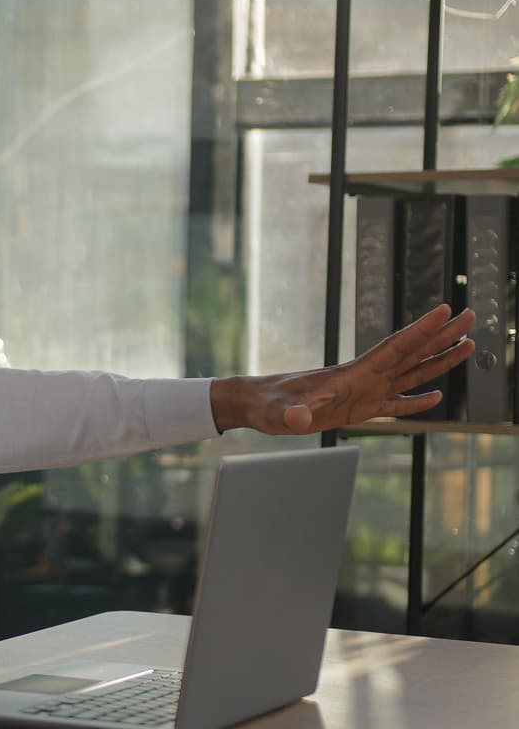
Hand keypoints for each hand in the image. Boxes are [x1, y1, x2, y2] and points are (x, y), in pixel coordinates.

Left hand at [210, 304, 475, 434]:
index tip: (446, 310)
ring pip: (410, 373)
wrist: (255, 405)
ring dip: (438, 361)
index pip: (394, 347)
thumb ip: (293, 415)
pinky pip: (395, 403)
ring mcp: (362, 393)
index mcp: (352, 374)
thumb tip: (300, 419)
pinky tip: (436, 397)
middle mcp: (363, 379)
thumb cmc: (266, 406)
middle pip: (412, 353)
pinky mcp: (357, 410)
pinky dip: (417, 401)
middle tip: (472, 315)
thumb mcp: (280, 412)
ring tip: (468, 346)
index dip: (421, 330)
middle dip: (442, 335)